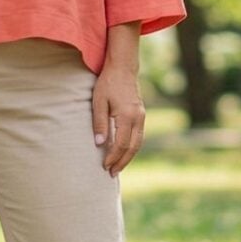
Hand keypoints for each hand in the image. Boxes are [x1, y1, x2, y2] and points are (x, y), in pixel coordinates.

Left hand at [91, 58, 144, 174]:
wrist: (123, 68)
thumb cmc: (107, 83)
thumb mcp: (98, 102)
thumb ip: (100, 123)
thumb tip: (99, 144)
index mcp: (127, 115)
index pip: (121, 143)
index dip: (113, 157)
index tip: (104, 165)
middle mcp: (138, 117)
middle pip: (132, 147)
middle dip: (122, 162)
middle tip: (111, 173)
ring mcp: (142, 116)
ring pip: (138, 144)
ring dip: (128, 157)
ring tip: (117, 167)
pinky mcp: (141, 115)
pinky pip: (139, 136)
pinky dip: (132, 148)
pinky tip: (124, 154)